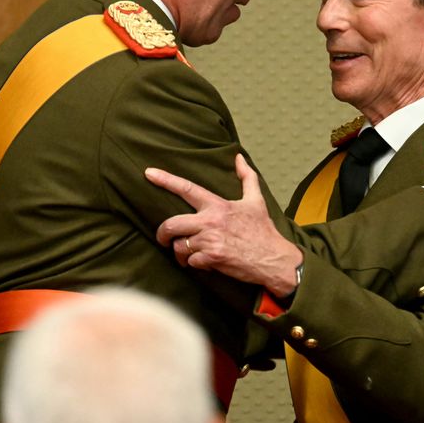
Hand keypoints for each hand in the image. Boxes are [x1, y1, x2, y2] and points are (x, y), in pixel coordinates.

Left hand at [144, 155, 303, 296]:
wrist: (274, 258)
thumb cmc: (263, 230)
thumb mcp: (256, 201)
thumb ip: (246, 177)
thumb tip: (239, 158)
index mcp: (218, 205)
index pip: (187, 188)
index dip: (166, 180)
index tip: (148, 173)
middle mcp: (211, 221)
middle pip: (171, 224)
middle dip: (162, 234)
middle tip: (163, 239)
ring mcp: (210, 240)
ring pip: (179, 246)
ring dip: (181, 253)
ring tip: (189, 255)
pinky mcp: (212, 258)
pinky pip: (191, 261)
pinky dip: (195, 264)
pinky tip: (205, 262)